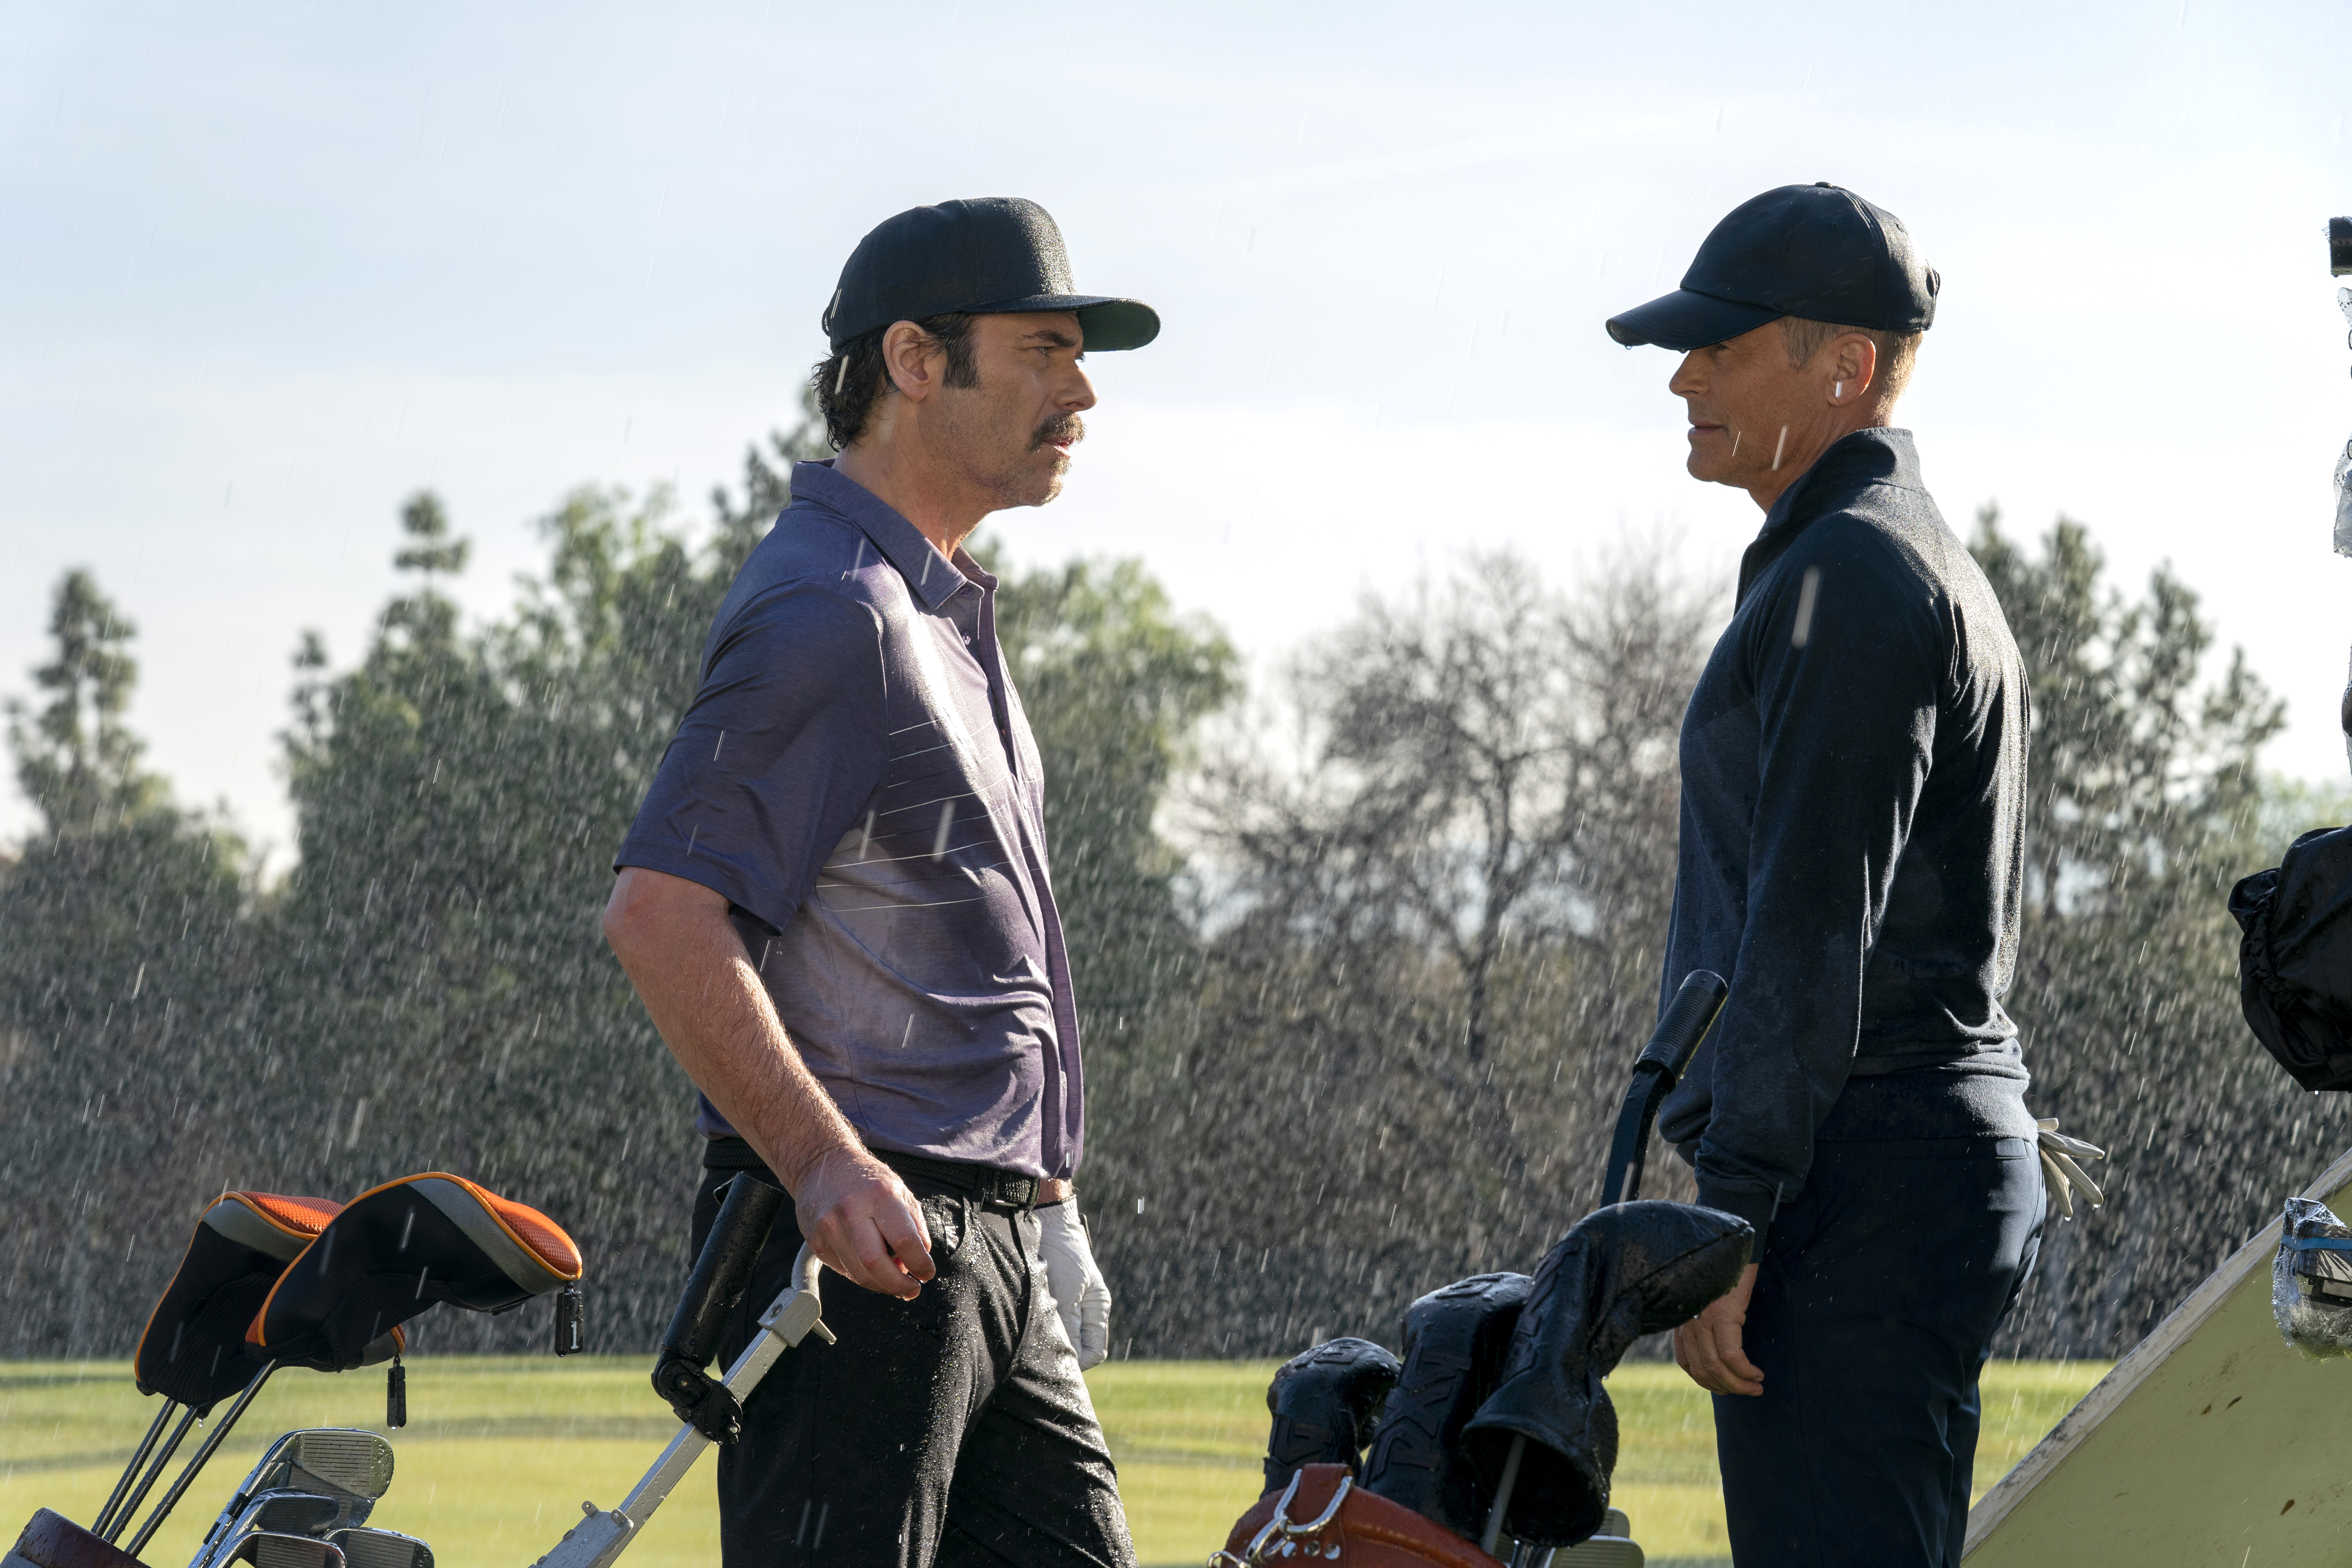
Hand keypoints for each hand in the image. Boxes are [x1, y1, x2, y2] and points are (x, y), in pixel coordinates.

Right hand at [790, 1144, 934, 1298]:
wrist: (821, 1164)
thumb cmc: (866, 1179)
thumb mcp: (899, 1191)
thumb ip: (914, 1227)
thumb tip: (919, 1263)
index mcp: (879, 1195)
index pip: (904, 1240)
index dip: (920, 1264)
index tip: (927, 1273)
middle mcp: (850, 1210)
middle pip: (875, 1264)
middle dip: (898, 1285)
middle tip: (912, 1290)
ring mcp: (828, 1227)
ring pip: (858, 1274)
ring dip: (882, 1285)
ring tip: (894, 1280)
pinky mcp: (815, 1241)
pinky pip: (843, 1270)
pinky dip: (862, 1275)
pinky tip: (872, 1268)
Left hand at [1037, 1200, 1112, 1368]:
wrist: (1046, 1222)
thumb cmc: (1060, 1255)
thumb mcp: (1067, 1295)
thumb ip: (1070, 1328)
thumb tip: (1070, 1360)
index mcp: (1098, 1309)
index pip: (1094, 1353)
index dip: (1077, 1363)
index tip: (1055, 1360)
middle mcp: (1086, 1310)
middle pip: (1078, 1348)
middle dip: (1062, 1352)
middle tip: (1038, 1350)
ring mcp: (1071, 1304)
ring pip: (1062, 1337)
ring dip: (1049, 1338)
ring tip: (1031, 1332)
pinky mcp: (1054, 1298)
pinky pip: (1051, 1324)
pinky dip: (1041, 1327)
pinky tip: (1027, 1320)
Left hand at [1674, 1262, 1763, 1395]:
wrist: (1732, 1244)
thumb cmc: (1724, 1273)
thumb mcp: (1707, 1299)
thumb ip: (1704, 1321)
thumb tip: (1717, 1350)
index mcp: (1682, 1319)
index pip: (1685, 1361)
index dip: (1705, 1380)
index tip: (1724, 1387)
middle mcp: (1687, 1322)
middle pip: (1701, 1370)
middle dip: (1726, 1387)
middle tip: (1747, 1391)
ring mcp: (1702, 1319)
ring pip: (1716, 1367)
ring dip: (1738, 1384)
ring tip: (1755, 1387)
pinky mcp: (1721, 1315)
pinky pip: (1732, 1355)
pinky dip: (1745, 1370)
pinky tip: (1757, 1373)